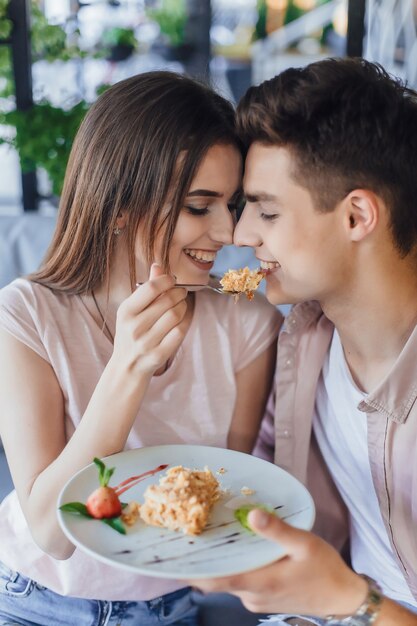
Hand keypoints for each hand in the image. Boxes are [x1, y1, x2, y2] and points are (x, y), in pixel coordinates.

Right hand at [112, 263, 187, 375]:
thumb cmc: (131, 333)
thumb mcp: (132, 311)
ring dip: (183, 307)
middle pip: (167, 300)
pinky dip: (184, 323)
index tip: (172, 280)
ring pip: (176, 315)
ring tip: (180, 305)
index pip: (151, 288)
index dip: (166, 280)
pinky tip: (181, 320)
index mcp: (125, 312)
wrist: (127, 367)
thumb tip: (158, 266)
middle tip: (181, 292)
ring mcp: (146, 343)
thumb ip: (146, 289)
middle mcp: (134, 327)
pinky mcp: (159, 355)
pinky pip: (180, 332)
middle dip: (179, 292)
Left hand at [189, 509, 366, 616]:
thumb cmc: (325, 569)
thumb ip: (277, 530)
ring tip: (208, 538)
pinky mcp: (262, 599)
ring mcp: (256, 600)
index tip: (174, 558)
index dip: (193, 571)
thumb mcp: (305, 544)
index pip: (216, 580)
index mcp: (260, 582)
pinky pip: (240, 583)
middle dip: (202, 562)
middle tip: (188, 538)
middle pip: (218, 579)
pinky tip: (236, 550)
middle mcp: (253, 595)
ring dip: (218, 564)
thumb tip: (252, 514)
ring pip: (229, 580)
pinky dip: (233, 568)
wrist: (343, 599)